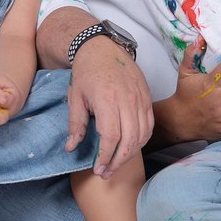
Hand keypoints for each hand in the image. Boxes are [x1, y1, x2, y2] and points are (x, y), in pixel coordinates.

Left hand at [66, 36, 152, 177]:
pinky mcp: (147, 97)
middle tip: (106, 172)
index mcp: (107, 99)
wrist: (102, 48)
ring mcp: (140, 98)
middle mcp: (127, 100)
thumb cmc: (86, 72)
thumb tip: (71, 148)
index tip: (98, 169)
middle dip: (118, 161)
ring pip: (142, 135)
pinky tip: (130, 148)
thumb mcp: (75, 98)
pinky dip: (142, 140)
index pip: (111, 137)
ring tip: (116, 163)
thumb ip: (75, 124)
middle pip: (130, 140)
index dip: (105, 156)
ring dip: (130, 154)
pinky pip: (149, 125)